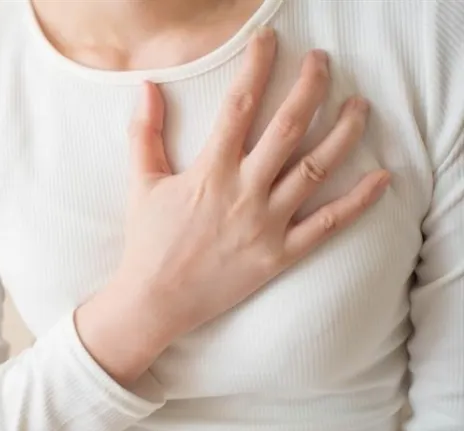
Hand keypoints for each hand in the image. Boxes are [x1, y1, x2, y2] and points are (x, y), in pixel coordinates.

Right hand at [76, 28, 389, 386]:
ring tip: (360, 107)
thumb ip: (144, 133)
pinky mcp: (280, 254)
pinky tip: (381, 179)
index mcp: (210, 170)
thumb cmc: (148, 241)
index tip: (269, 40)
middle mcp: (244, 191)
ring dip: (344, 133)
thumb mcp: (141, 183)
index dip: (257, 65)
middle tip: (323, 62)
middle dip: (310, 86)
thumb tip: (147, 87)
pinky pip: (327, 225)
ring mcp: (267, 223)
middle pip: (288, 126)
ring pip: (316, 168)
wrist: (156, 300)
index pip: (239, 104)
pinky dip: (357, 202)